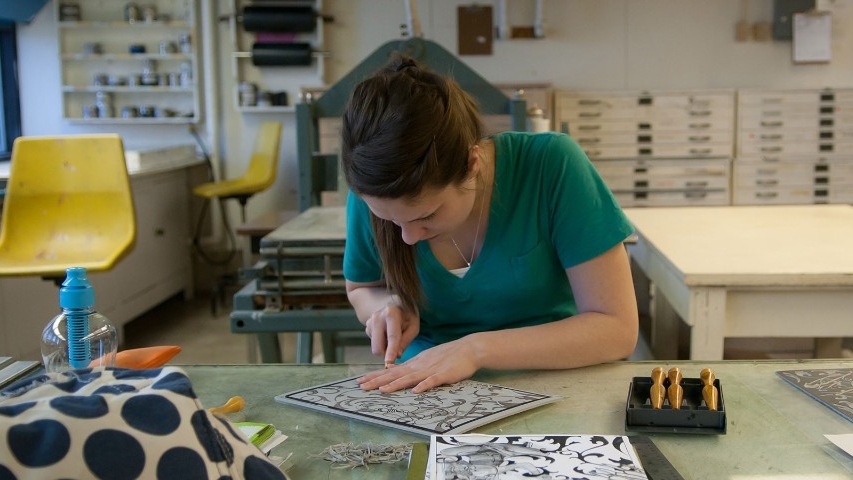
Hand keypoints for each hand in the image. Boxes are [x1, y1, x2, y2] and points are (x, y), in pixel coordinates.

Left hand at [357, 338, 479, 393]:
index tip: (361, 381)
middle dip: (378, 381)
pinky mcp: (444, 375)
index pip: (390, 371)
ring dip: (395, 385)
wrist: (468, 349)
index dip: (375, 376)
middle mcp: (418, 367)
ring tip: (382, 391)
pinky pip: (432, 381)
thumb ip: (409, 366)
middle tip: (362, 387)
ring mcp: (430, 370)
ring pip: (410, 378)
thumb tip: (392, 369)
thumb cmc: (447, 356)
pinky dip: (423, 386)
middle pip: (395, 375)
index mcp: (414, 364)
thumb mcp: (424, 359)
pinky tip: (415, 391)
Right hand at [364, 303, 418, 365]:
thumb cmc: (407, 315)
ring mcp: (370, 321)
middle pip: (377, 346)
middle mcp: (377, 316)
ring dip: (385, 346)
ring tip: (393, 334)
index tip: (389, 362)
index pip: (392, 336)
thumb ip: (406, 340)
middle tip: (397, 350)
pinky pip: (373, 342)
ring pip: (375, 346)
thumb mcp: (413, 326)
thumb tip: (397, 355)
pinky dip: (381, 341)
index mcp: (392, 313)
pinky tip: (386, 332)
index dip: (391, 351)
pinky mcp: (366, 326)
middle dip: (386, 353)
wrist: (393, 302)